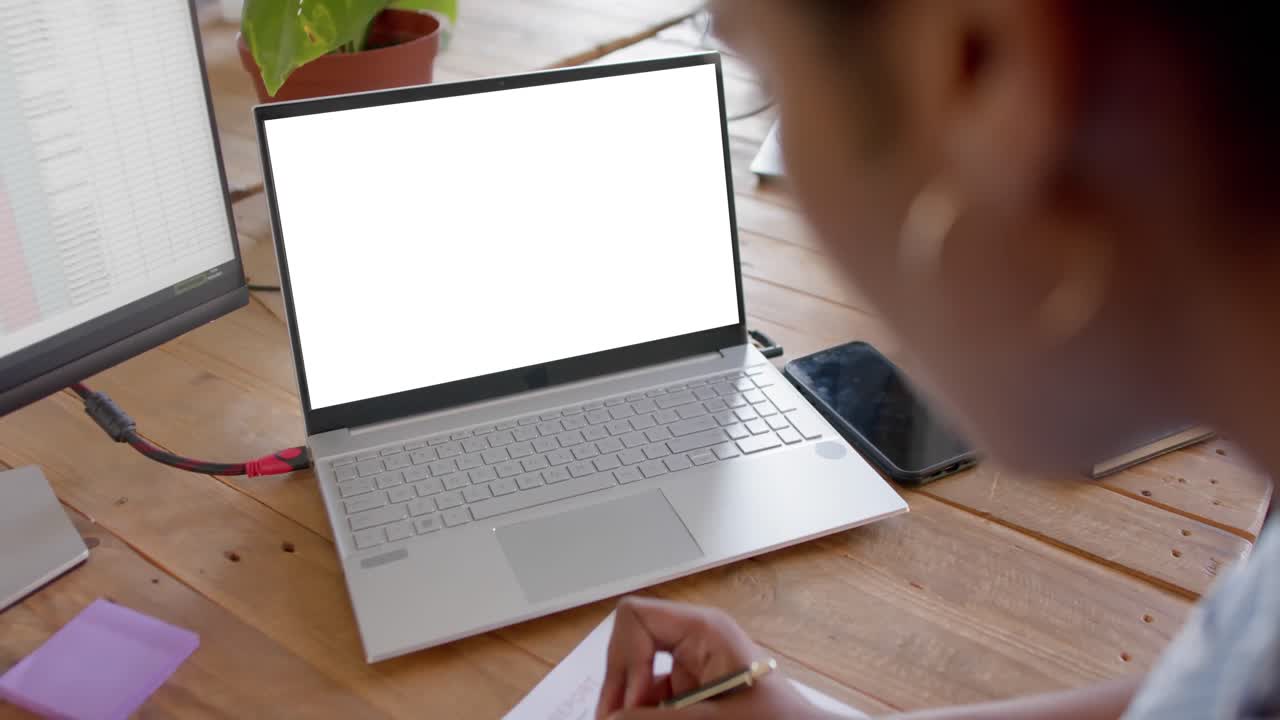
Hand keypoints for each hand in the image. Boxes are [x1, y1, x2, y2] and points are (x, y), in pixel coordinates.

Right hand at [596, 596, 832, 719]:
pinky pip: (652, 696)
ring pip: (636, 678)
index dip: (623, 659)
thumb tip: (610, 718)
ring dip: (630, 706)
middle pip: (629, 647)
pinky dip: (644, 713)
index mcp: (704, 630)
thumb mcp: (712, 719)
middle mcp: (693, 641)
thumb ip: (656, 719)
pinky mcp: (691, 693)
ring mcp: (691, 667)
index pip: (636, 616)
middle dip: (619, 687)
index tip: (629, 704)